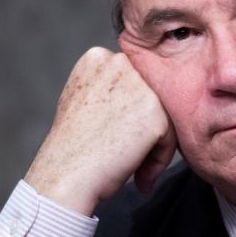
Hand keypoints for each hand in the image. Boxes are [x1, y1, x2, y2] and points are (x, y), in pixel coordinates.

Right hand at [25, 47, 175, 215]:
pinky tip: (140, 177)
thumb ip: (109, 89)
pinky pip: (170, 136)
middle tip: (127, 156)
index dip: (129, 114)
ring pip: (164, 116)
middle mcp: (119, 63)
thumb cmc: (71, 150)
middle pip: (151, 96)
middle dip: (144, 128)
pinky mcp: (154, 109)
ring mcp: (138, 84)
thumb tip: (138, 95)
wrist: (65, 178)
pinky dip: (159, 160)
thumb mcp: (82, 102)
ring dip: (154, 146)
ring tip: (135, 169)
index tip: (116, 137)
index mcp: (97, 58)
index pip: (133, 81)